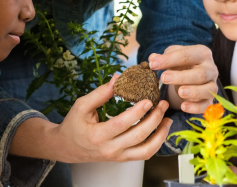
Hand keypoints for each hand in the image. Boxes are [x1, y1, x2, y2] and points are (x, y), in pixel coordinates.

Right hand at [50, 74, 171, 162]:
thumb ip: (100, 93)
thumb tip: (118, 78)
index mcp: (98, 135)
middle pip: (138, 136)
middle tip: (162, 103)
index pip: (122, 124)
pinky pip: (144, 154)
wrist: (68, 147)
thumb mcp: (82, 105)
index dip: (137, 112)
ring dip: (160, 134)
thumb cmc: (74, 124)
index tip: (148, 99)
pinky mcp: (123, 158)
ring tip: (168, 118)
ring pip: (146, 150)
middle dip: (154, 119)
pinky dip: (156, 143)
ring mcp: (118, 156)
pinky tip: (162, 129)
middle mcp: (110, 149)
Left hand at [148, 45, 217, 113]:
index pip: (186, 55)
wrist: (192, 76)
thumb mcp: (172, 56)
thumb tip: (152, 59)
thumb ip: (162, 57)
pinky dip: (196, 107)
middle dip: (181, 76)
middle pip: (200, 73)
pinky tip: (183, 107)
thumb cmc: (182, 63)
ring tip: (179, 92)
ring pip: (208, 89)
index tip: (152, 64)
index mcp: (202, 53)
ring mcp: (213, 85)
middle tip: (163, 78)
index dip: (169, 59)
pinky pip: (206, 105)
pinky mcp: (210, 100)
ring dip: (194, 91)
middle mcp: (211, 68)